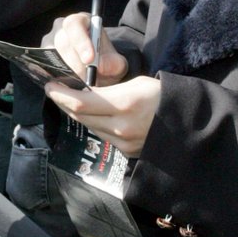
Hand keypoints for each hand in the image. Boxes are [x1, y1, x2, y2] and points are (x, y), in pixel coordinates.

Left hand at [44, 76, 160, 157]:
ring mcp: (123, 142)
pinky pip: (102, 136)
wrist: (187, 123)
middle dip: (64, 103)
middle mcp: (120, 126)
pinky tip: (92, 115)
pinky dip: (93, 124)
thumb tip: (83, 91)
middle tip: (55, 91)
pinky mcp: (126, 152)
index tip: (50, 86)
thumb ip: (108, 90)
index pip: (80, 103)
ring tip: (71, 101)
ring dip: (77, 114)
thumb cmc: (161, 96)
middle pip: (80, 116)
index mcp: (124, 103)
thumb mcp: (136, 84)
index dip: (60, 95)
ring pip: (89, 127)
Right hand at [46, 12, 127, 84]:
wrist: (97, 71)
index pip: (74, 25)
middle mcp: (60, 29)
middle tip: (86, 79)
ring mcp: (48, 43)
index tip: (90, 60)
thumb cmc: (106, 62)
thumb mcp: (116, 63)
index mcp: (80, 21)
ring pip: (51, 57)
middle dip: (74, 63)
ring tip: (80, 85)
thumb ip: (114, 64)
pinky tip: (68, 88)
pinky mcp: (42, 59)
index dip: (80, 42)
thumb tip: (100, 67)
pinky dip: (56, 79)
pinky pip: (44, 68)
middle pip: (61, 42)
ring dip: (66, 73)